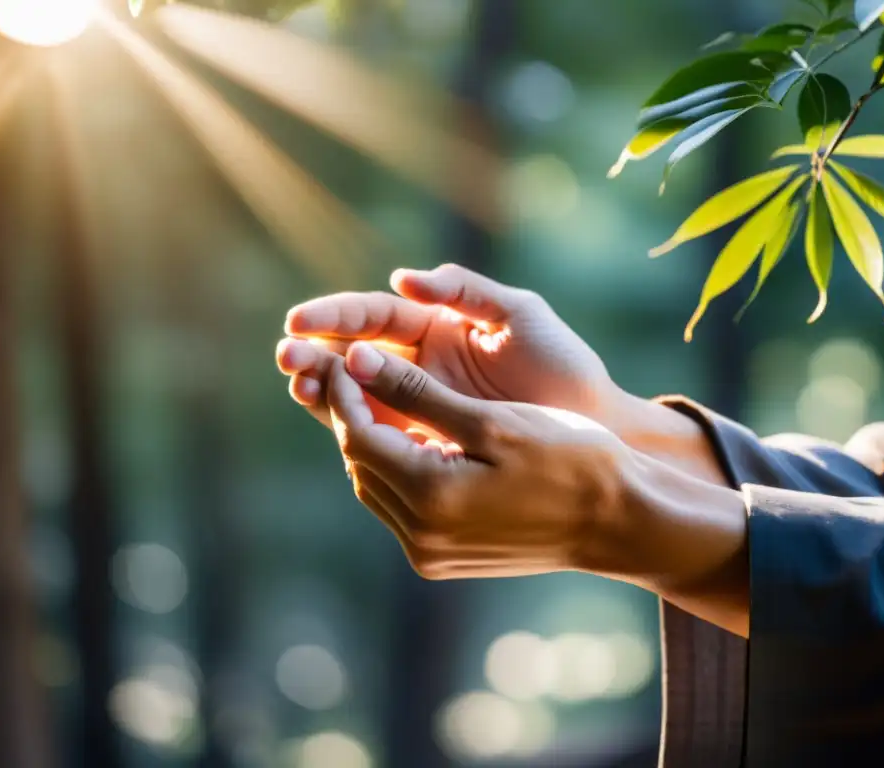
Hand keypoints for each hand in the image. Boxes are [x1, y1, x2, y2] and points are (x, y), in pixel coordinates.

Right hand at [277, 264, 620, 428]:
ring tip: (299, 387)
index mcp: (440, 324)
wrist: (596, 428)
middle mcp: (423, 363)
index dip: (337, 317)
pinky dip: (351, 425)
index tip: (300, 322)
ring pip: (360, 394)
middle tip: (287, 359)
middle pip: (357, 353)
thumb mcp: (522, 316)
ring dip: (325, 389)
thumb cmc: (565, 366)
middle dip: (317, 353)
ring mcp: (423, 404)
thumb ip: (467, 292)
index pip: (376, 316)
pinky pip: (383, 432)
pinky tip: (329, 420)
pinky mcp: (430, 441)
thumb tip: (403, 279)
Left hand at [325, 341, 632, 579]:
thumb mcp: (492, 419)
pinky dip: (399, 468)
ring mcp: (431, 554)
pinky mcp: (443, 559)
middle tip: (360, 369)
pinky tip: (416, 438)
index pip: (357, 436)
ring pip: (377, 486)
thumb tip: (356, 361)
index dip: (346, 391)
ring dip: (374, 442)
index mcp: (430, 497)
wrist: (617, 521)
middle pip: (360, 463)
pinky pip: (401, 507)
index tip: (350, 351)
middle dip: (354, 414)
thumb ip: (417, 393)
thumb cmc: (568, 459)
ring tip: (385, 397)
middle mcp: (421, 535)